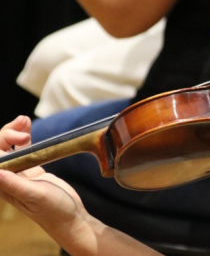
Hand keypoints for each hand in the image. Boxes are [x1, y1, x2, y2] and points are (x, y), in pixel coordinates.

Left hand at [0, 116, 88, 242]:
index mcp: (3, 184)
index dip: (3, 141)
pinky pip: (24, 151)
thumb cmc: (53, 211)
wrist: (71, 218)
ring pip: (10, 148)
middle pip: (0, 149)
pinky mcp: (32, 172)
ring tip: (25, 120)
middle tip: (25, 123)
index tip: (22, 137)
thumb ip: (14, 183)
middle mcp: (7, 178)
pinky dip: (25, 139)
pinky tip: (28, 130)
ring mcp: (20, 174)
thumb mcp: (35, 195)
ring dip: (14, 132)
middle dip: (8, 133)